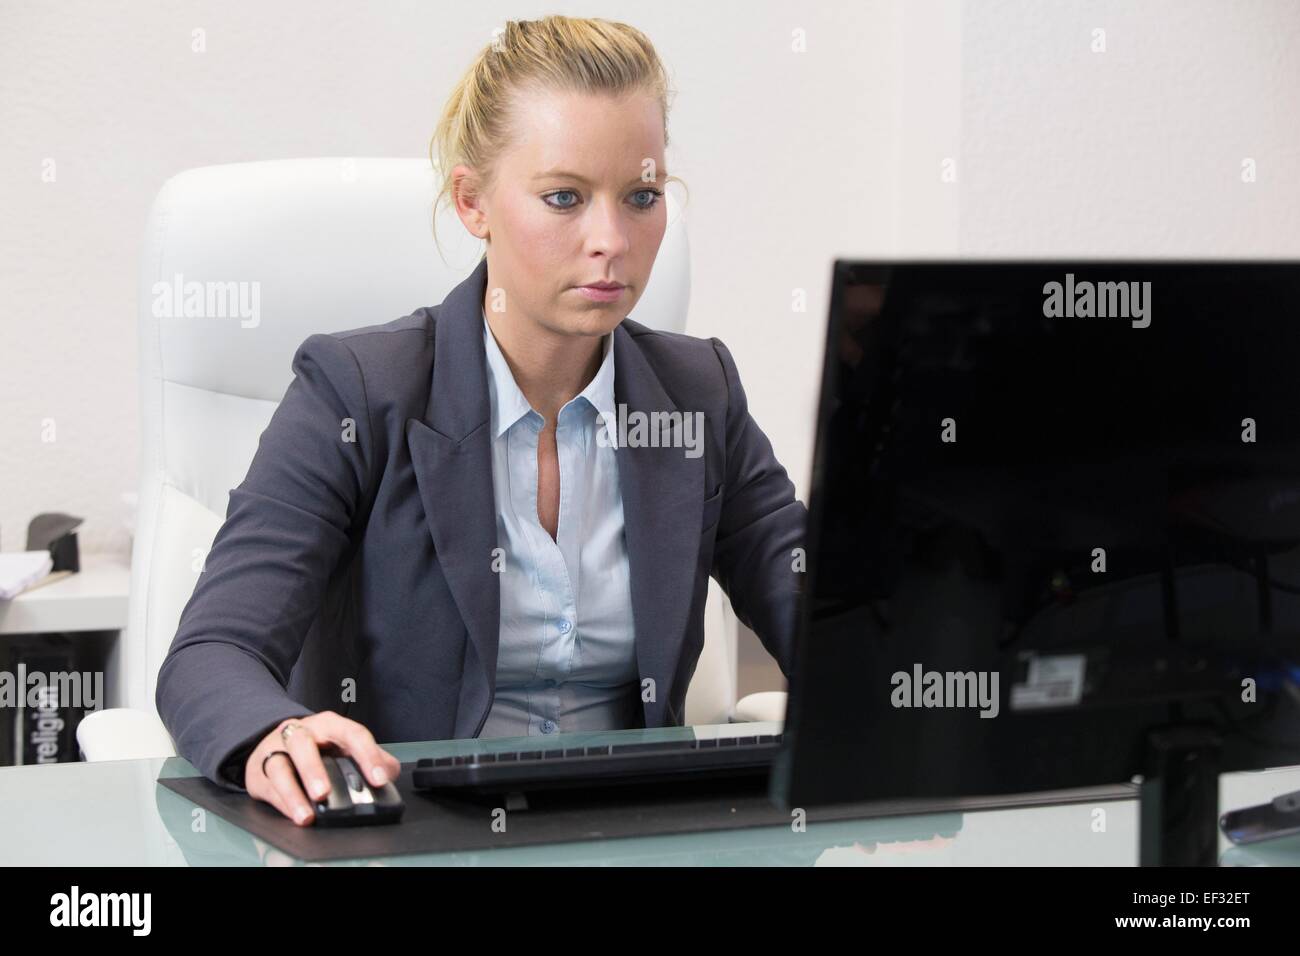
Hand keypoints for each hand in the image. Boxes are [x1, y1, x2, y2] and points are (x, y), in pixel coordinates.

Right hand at [244, 712, 401, 825]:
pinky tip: (294, 814)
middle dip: (313, 769)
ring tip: (306, 815)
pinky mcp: (258, 770)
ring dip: (292, 792)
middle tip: (324, 793)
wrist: (276, 741)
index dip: (367, 755)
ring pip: (279, 766)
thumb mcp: (346, 745)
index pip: (352, 733)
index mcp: (329, 724)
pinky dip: (282, 803)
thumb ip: (372, 757)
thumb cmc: (318, 746)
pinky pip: (268, 786)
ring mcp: (275, 749)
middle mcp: (300, 732)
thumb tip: (389, 772)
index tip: (379, 779)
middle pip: (303, 744)